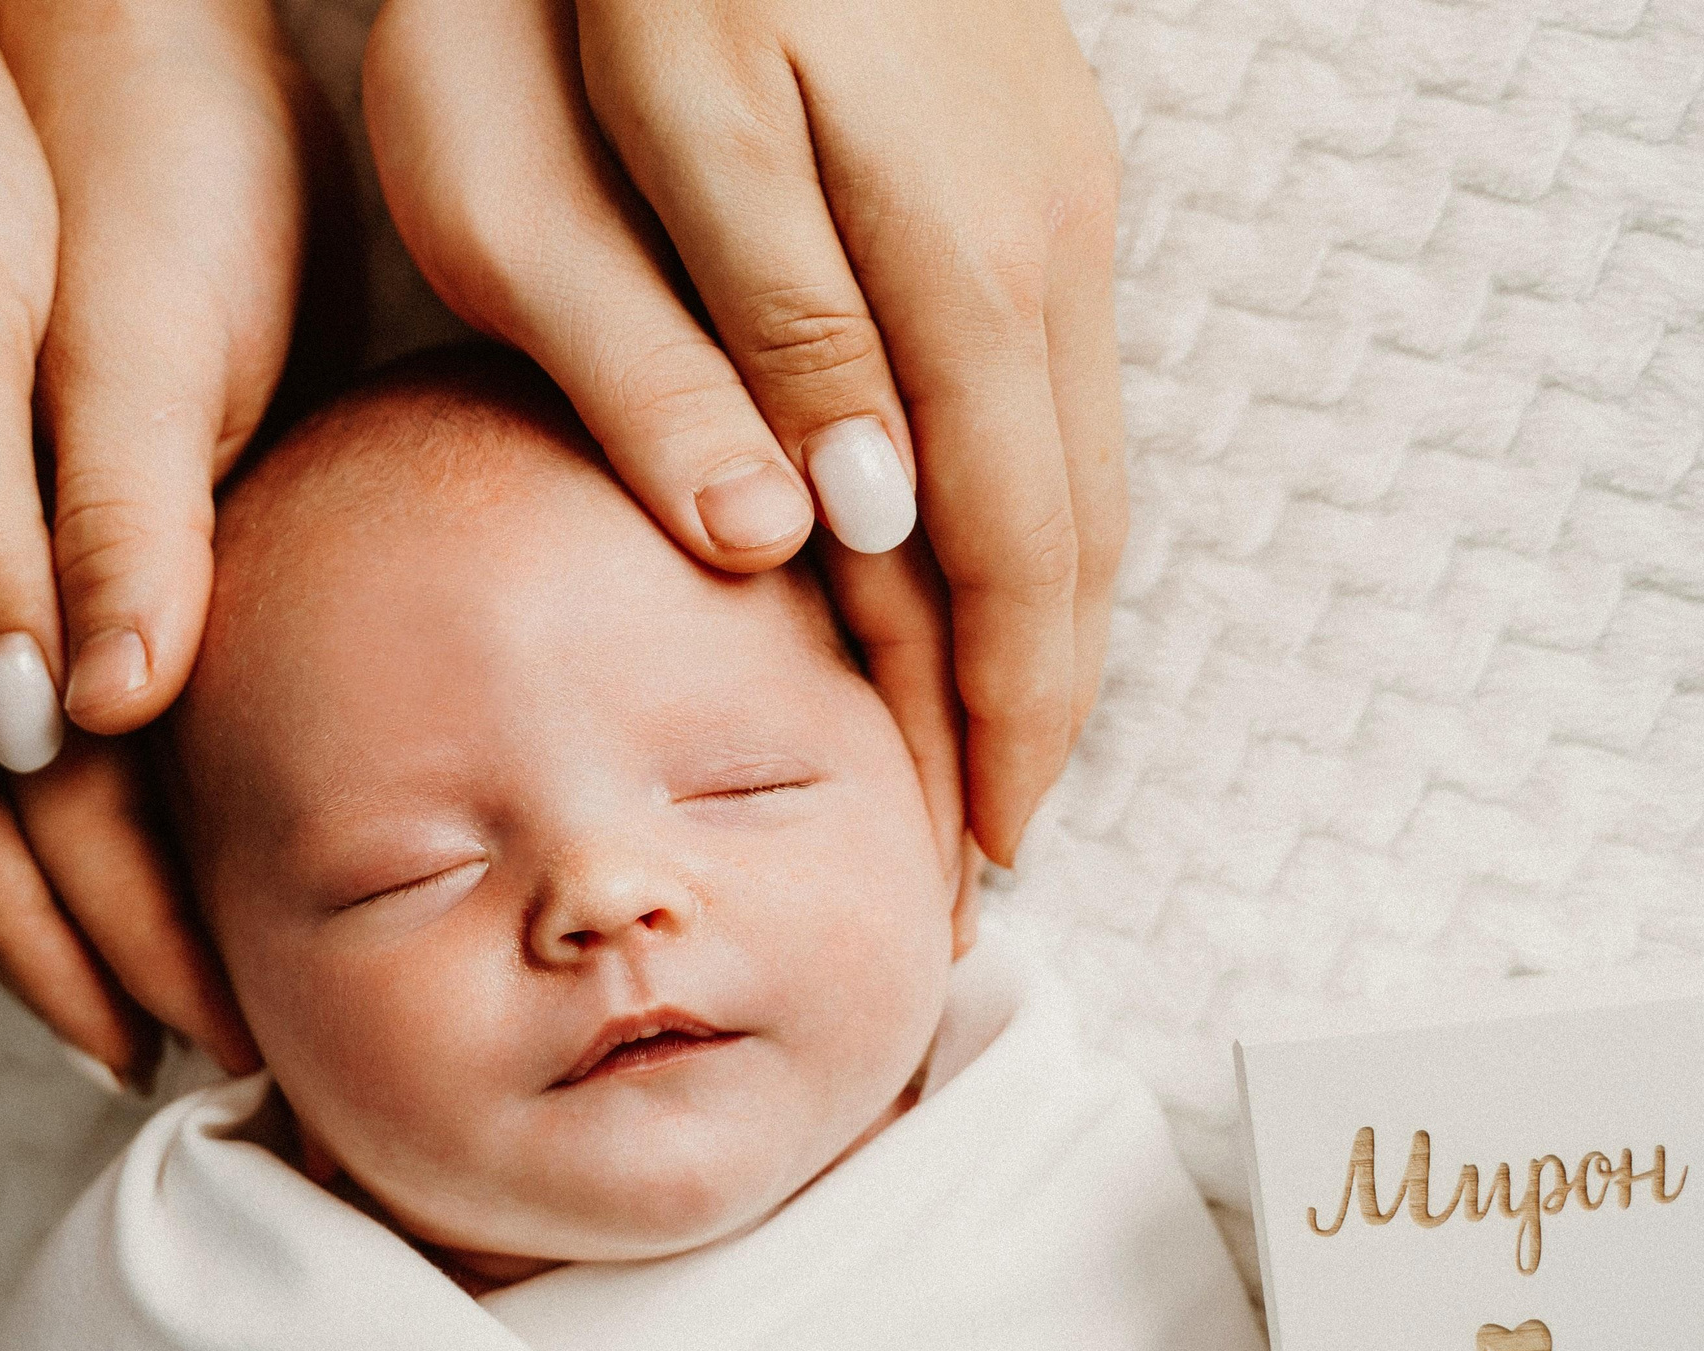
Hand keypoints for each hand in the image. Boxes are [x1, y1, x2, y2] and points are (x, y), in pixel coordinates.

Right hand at [0, 0, 279, 1084]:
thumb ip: (2, 534)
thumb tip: (56, 723)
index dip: (64, 936)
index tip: (165, 1037)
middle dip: (83, 947)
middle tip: (194, 1051)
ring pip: (15, 771)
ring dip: (92, 882)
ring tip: (179, 973)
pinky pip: (44, 687)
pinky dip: (105, 775)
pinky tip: (159, 800)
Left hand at [363, 0, 1124, 872]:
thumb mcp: (625, 139)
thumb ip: (729, 341)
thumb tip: (821, 538)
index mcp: (948, 264)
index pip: (1010, 561)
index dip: (998, 724)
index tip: (974, 857)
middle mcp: (1041, 242)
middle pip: (1071, 534)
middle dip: (1034, 703)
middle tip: (987, 846)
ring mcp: (1051, 193)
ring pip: (1077, 462)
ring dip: (1042, 618)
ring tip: (989, 742)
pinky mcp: (1021, 156)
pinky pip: (1050, 383)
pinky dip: (1025, 507)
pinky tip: (971, 554)